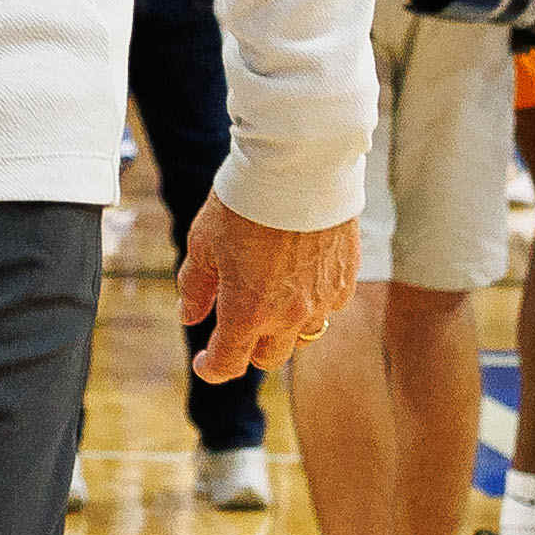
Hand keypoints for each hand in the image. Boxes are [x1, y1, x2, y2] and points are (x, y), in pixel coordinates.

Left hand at [180, 196, 354, 380]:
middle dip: (247, 348)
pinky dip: (312, 304)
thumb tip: (188, 316)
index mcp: (248, 312)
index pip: (228, 364)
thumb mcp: (203, 243)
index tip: (204, 361)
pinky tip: (300, 279)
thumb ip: (196, 287)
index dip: (211, 368)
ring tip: (270, 299)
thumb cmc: (243, 202)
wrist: (298, 166)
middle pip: (268, 357)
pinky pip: (328, 307)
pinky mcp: (345, 279)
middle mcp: (289, 316)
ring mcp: (322, 300)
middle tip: (235, 325)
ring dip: (283, 329)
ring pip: (302, 337)